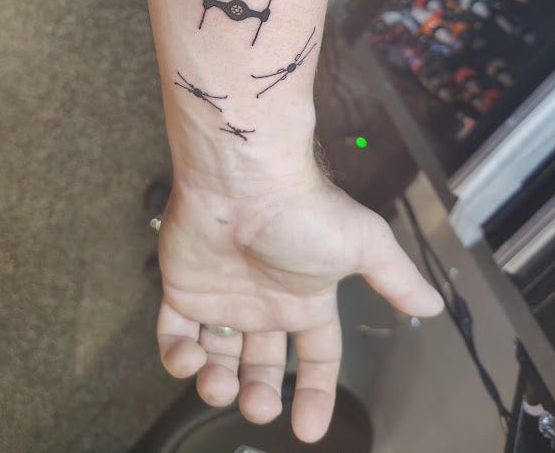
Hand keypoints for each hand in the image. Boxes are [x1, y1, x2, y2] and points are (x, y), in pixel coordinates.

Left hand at [155, 170, 442, 442]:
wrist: (243, 181)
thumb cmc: (303, 211)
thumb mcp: (365, 244)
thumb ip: (396, 278)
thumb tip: (435, 304)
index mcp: (305, 297)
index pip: (316, 354)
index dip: (314, 392)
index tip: (308, 429)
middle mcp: (264, 300)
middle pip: (262, 365)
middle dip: (260, 394)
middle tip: (257, 406)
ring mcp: (222, 296)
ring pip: (217, 357)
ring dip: (217, 383)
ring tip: (221, 384)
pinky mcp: (183, 288)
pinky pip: (174, 335)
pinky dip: (178, 357)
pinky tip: (190, 359)